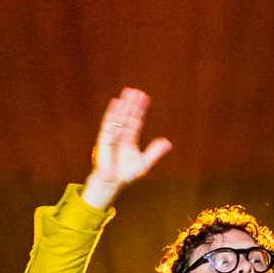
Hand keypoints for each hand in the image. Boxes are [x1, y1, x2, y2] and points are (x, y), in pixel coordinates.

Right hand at [83, 88, 171, 208]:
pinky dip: (112, 113)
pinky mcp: (105, 138)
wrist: (112, 182)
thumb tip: (168, 142)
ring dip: (124, 104)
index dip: (140, 110)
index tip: (144, 98)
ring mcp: (113, 135)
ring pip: (119, 116)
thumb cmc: (126, 173)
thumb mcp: (144, 162)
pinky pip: (108, 123)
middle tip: (136, 90)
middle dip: (132, 103)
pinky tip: (115, 103)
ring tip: (127, 92)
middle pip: (128, 115)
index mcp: (130, 138)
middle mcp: (121, 134)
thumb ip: (155, 151)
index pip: (136, 120)